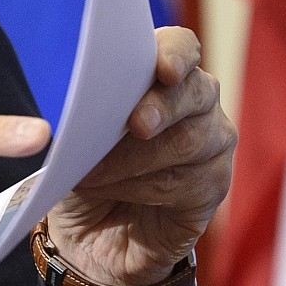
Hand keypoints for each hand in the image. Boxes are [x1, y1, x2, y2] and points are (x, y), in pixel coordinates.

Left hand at [45, 27, 234, 285]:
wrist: (90, 237)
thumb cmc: (84, 173)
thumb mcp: (72, 141)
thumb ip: (85, 117)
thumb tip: (84, 110)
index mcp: (161, 76)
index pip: (181, 47)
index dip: (175, 53)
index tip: (163, 68)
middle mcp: (196, 104)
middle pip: (196, 91)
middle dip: (161, 107)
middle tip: (135, 125)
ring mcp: (211, 144)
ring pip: (188, 140)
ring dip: (134, 159)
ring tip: (90, 175)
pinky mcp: (213, 187)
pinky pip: (188, 182)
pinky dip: (144, 188)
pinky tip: (117, 194)